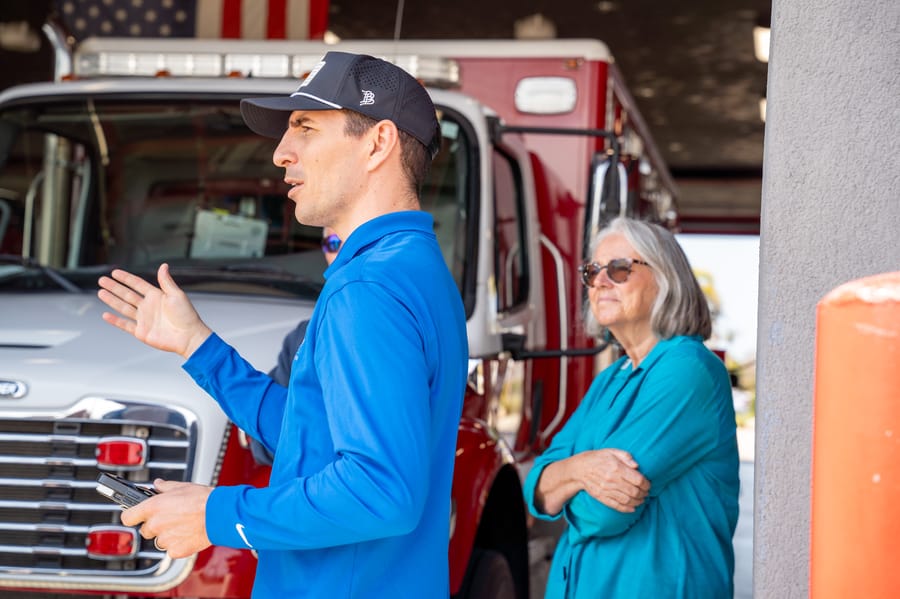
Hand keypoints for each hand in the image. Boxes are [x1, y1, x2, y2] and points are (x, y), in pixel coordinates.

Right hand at [97, 264, 211, 358]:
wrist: (188, 337)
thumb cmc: (186, 316)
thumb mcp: (177, 295)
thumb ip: (166, 281)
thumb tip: (163, 265)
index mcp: (157, 296)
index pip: (138, 284)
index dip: (126, 278)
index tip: (114, 272)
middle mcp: (149, 307)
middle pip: (127, 294)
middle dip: (114, 287)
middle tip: (102, 280)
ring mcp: (144, 319)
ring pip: (124, 308)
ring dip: (112, 300)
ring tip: (100, 292)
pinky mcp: (142, 332)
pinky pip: (125, 325)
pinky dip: (115, 320)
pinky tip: (106, 315)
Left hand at [121, 479, 213, 558]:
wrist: (220, 515)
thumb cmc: (203, 499)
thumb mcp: (182, 486)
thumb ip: (164, 487)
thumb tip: (157, 485)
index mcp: (153, 507)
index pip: (128, 517)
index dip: (132, 516)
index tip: (136, 515)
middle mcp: (156, 525)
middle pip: (145, 530)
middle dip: (155, 525)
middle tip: (171, 518)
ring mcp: (165, 539)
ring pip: (159, 540)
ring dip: (167, 535)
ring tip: (183, 525)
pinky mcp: (175, 551)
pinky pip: (171, 549)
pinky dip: (178, 544)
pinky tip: (189, 534)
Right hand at [572, 448, 649, 512]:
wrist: (579, 468)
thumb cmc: (597, 458)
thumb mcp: (611, 451)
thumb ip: (625, 456)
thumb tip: (637, 465)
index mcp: (616, 467)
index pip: (638, 480)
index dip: (646, 484)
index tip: (648, 485)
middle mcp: (612, 480)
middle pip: (634, 491)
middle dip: (644, 494)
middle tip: (646, 493)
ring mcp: (606, 490)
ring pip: (627, 500)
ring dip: (637, 502)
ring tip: (641, 500)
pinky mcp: (601, 497)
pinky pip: (616, 505)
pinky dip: (626, 509)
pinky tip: (633, 508)